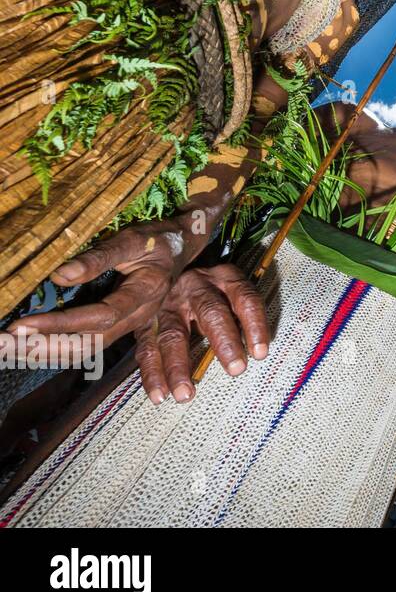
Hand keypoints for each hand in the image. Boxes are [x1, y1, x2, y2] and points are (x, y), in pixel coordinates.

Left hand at [8, 219, 191, 350]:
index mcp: (145, 294)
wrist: (183, 245)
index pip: (99, 317)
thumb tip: (59, 276)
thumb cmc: (159, 239)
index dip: (59, 324)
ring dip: (49, 353)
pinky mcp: (122, 325)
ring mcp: (131, 324)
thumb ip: (98, 258)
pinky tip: (35, 347)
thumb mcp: (132, 240)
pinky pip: (90, 345)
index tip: (21, 325)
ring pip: (88, 349)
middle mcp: (139, 316)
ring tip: (12, 350)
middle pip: (90, 343)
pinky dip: (60, 350)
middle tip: (5, 345)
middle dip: (45, 347)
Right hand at [135, 264, 269, 404]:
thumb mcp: (232, 290)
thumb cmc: (215, 292)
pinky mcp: (146, 320)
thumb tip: (256, 354)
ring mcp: (168, 303)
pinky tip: (160, 394)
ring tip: (185, 394)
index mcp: (225, 278)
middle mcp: (196, 286)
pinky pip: (147, 348)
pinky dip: (153, 373)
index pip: (246, 298)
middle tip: (236, 370)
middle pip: (211, 312)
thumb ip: (242, 315)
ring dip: (178, 366)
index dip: (255, 324)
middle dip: (224, 341)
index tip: (260, 354)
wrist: (172, 271)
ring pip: (173, 334)